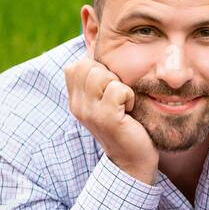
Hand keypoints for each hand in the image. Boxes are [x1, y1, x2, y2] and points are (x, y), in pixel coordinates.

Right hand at [64, 57, 157, 183]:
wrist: (133, 161)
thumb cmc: (126, 125)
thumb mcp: (106, 101)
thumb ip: (99, 80)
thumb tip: (99, 48)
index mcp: (75, 99)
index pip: (76, 65)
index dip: (98, 68)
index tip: (111, 87)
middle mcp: (77, 105)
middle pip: (88, 65)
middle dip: (109, 74)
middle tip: (119, 96)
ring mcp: (89, 112)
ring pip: (102, 74)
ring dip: (120, 85)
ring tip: (124, 103)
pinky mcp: (105, 118)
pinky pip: (117, 89)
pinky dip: (129, 96)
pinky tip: (130, 110)